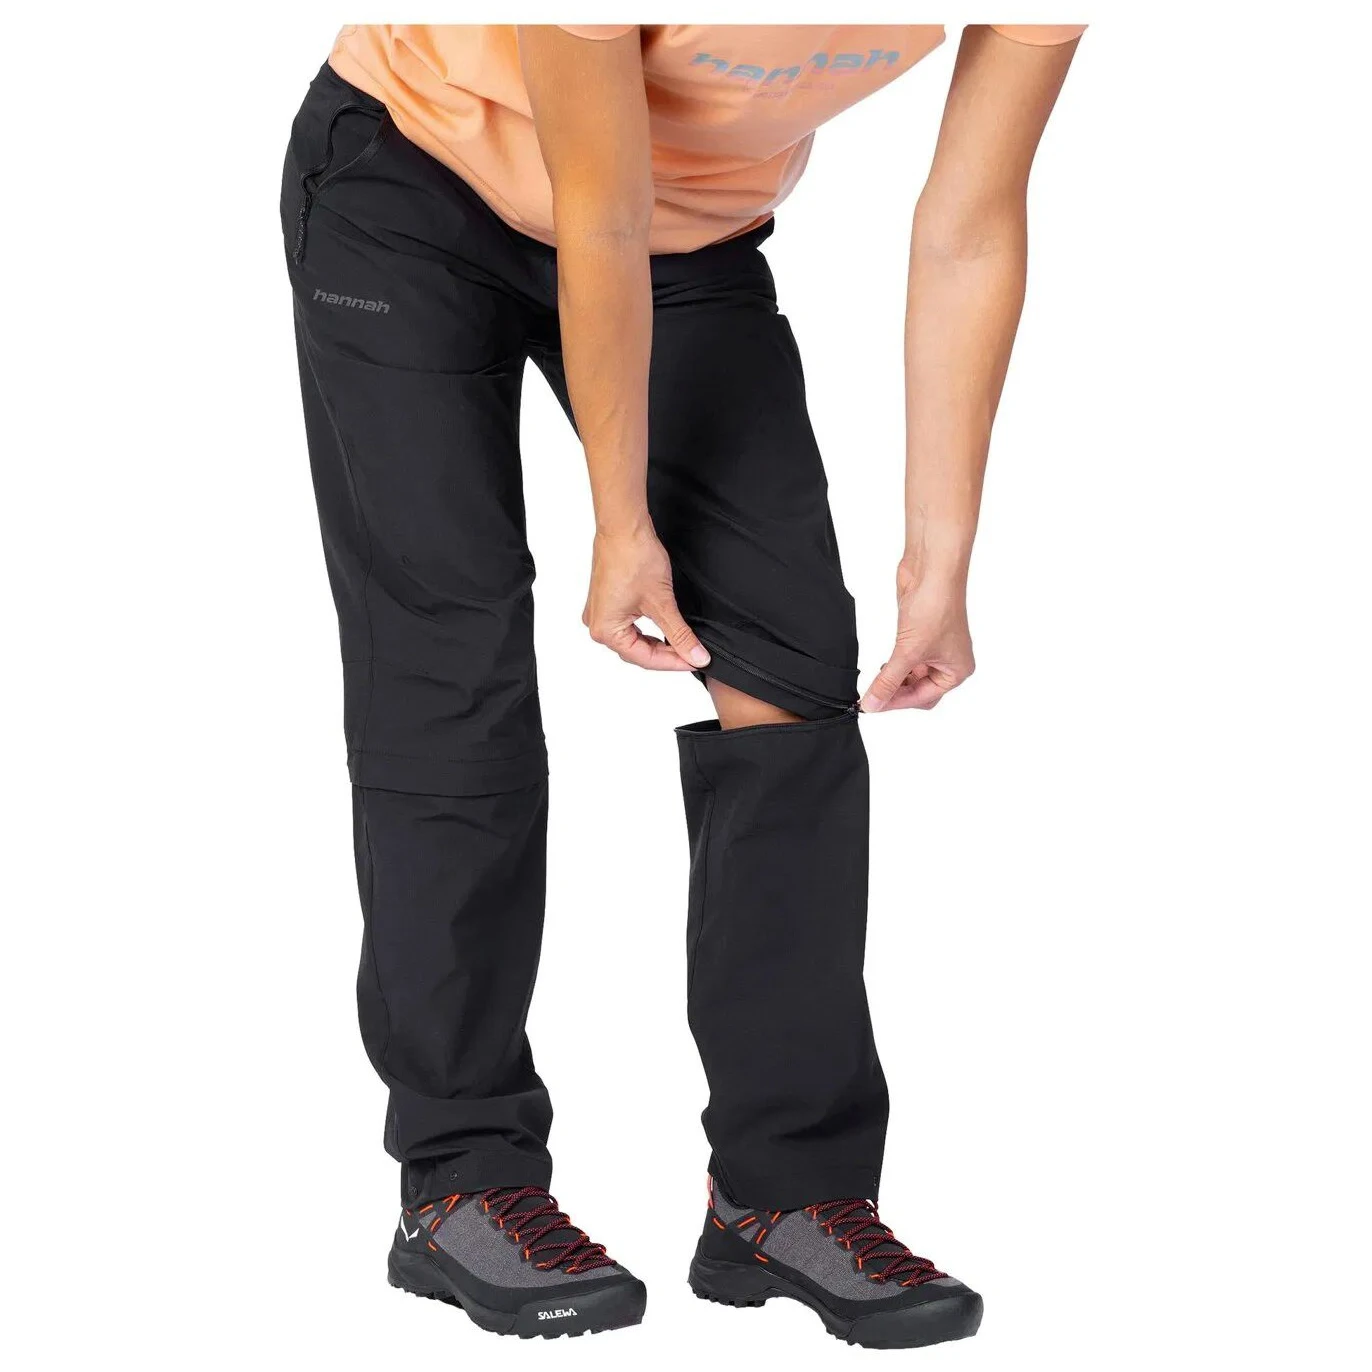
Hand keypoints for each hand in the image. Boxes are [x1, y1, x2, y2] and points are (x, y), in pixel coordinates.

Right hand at [583, 528, 710, 671]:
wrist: (623, 527)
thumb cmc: (634, 557)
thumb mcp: (662, 603)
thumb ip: (680, 634)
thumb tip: (696, 656)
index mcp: (605, 631)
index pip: (645, 658)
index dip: (674, 662)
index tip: (697, 660)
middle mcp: (597, 626)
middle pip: (637, 652)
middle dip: (666, 655)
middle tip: (694, 653)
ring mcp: (599, 613)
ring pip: (633, 640)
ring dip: (658, 643)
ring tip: (682, 643)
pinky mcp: (605, 602)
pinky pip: (628, 626)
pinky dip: (648, 630)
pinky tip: (665, 629)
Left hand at [861, 561, 974, 711]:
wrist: (932, 570)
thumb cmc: (935, 606)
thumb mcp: (908, 652)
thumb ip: (888, 682)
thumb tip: (872, 704)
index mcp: (957, 671)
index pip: (924, 699)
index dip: (897, 702)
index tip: (873, 705)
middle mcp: (949, 661)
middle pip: (919, 690)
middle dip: (897, 692)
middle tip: (871, 695)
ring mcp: (935, 648)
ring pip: (911, 675)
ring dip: (894, 679)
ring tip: (875, 680)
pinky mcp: (920, 634)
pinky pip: (906, 659)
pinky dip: (893, 665)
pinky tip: (882, 666)